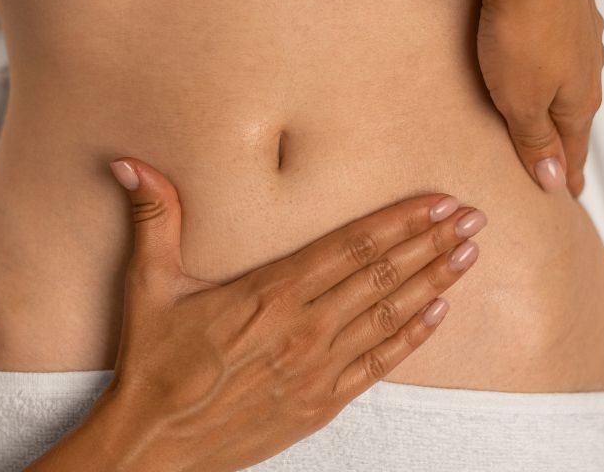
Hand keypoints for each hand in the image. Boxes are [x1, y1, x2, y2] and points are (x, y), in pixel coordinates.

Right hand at [28, 157, 485, 471]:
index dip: (400, 221)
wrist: (154, 444)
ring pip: (388, 316)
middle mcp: (302, 327)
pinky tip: (439, 313)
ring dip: (433, 281)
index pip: (350, 246)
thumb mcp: (147, 285)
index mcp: (269, 292)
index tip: (437, 201)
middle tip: (474, 217)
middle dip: (432, 243)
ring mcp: (316, 368)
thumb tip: (129, 161)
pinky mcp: (320, 403)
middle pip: (381, 275)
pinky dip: (411, 337)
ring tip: (469, 254)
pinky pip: (378, 364)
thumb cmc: (152, 365)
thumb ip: (153, 219)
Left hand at [466, 0, 603, 197]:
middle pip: (577, 109)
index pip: (574, 148)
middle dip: (569, 135)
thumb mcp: (519, 100)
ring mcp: (583, 25)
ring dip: (564, 90)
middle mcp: (590, 62)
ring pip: (574, 69)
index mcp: (579, 96)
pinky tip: (552, 47)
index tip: (569, 195)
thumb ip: (536, 141)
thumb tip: (556, 182)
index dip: (568, 173)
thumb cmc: (519, 30)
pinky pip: (563, 34)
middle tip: (564, 159)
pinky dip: (557, 51)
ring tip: (556, 106)